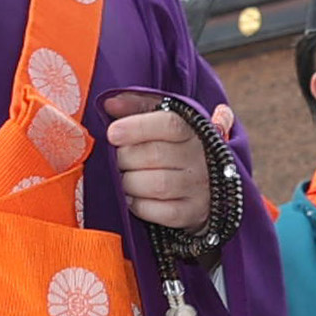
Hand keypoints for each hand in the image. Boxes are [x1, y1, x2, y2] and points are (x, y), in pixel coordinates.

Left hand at [101, 96, 234, 231]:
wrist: (205, 186)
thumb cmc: (173, 147)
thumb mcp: (161, 119)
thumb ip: (137, 106)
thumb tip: (110, 103)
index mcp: (193, 129)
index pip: (169, 124)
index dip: (137, 127)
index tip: (113, 133)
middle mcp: (200, 157)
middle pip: (155, 155)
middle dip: (125, 158)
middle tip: (119, 160)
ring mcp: (198, 187)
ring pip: (157, 185)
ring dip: (130, 182)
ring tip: (125, 178)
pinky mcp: (192, 212)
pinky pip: (161, 212)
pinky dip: (140, 206)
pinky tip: (134, 198)